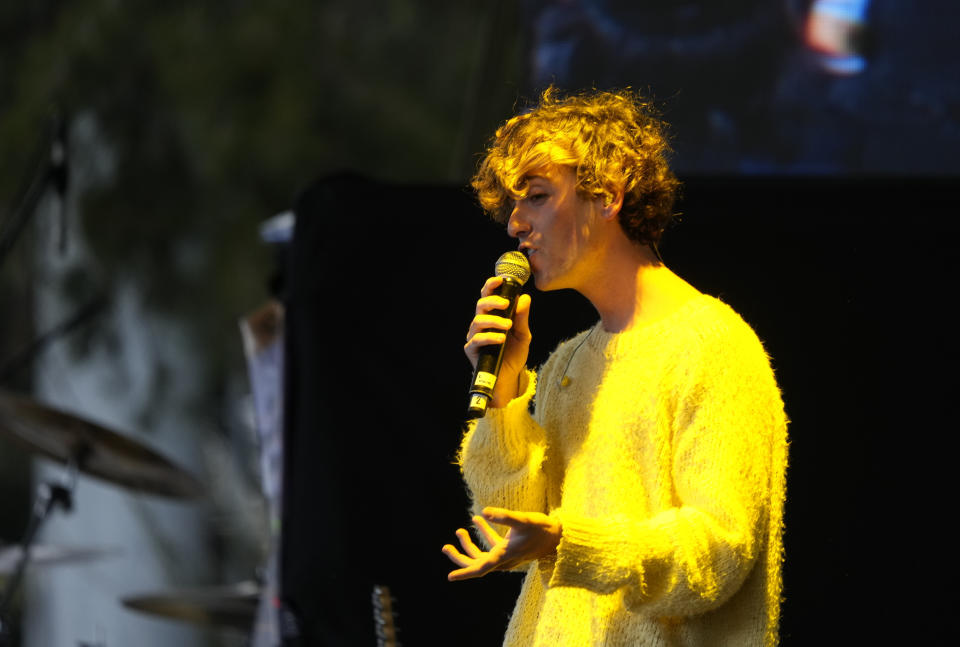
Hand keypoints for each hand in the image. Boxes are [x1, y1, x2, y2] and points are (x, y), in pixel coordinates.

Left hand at [441, 507, 560, 581]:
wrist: (558, 536)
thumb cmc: (540, 529)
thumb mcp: (522, 520)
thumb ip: (503, 516)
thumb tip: (483, 512)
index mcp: (504, 557)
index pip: (480, 568)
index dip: (464, 573)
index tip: (450, 576)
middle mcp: (503, 560)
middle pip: (476, 564)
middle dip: (460, 557)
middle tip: (445, 547)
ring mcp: (506, 555)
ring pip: (482, 556)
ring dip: (469, 545)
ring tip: (458, 531)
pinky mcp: (509, 549)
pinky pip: (491, 545)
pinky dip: (483, 534)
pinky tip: (477, 520)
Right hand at [463, 277, 531, 407]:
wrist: (509, 377)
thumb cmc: (514, 354)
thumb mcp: (523, 335)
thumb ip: (522, 317)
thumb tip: (525, 297)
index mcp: (493, 316)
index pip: (488, 296)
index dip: (491, 286)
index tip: (500, 280)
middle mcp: (481, 323)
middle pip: (480, 304)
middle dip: (493, 301)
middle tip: (506, 304)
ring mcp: (475, 335)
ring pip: (478, 320)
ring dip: (494, 320)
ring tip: (508, 325)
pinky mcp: (472, 349)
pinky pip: (477, 339)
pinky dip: (489, 337)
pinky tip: (500, 338)